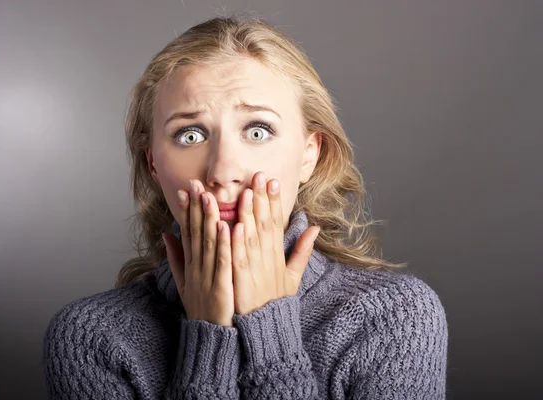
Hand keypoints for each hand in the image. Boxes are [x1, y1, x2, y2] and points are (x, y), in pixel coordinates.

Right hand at [162, 179, 234, 326]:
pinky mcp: (221, 286)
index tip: (186, 190)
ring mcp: (207, 276)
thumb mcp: (183, 282)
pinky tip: (225, 226)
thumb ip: (175, 257)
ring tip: (209, 197)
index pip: (187, 232)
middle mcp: (196, 267)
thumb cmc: (201, 308)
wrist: (209, 338)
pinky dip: (222, 244)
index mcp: (190, 265)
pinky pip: (222, 261)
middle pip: (195, 232)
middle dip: (195, 207)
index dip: (186, 210)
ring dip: (208, 218)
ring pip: (207, 243)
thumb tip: (166, 234)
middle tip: (195, 183)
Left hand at [232, 171, 319, 315]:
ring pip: (251, 236)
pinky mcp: (241, 280)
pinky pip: (238, 257)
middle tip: (259, 175)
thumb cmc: (275, 301)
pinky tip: (234, 224)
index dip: (274, 201)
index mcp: (277, 256)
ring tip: (246, 192)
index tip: (272, 181)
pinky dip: (236, 241)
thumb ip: (302, 251)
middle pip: (265, 224)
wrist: (266, 329)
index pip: (276, 223)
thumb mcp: (293, 276)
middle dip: (262, 199)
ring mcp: (255, 269)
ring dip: (248, 213)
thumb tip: (314, 228)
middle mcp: (267, 259)